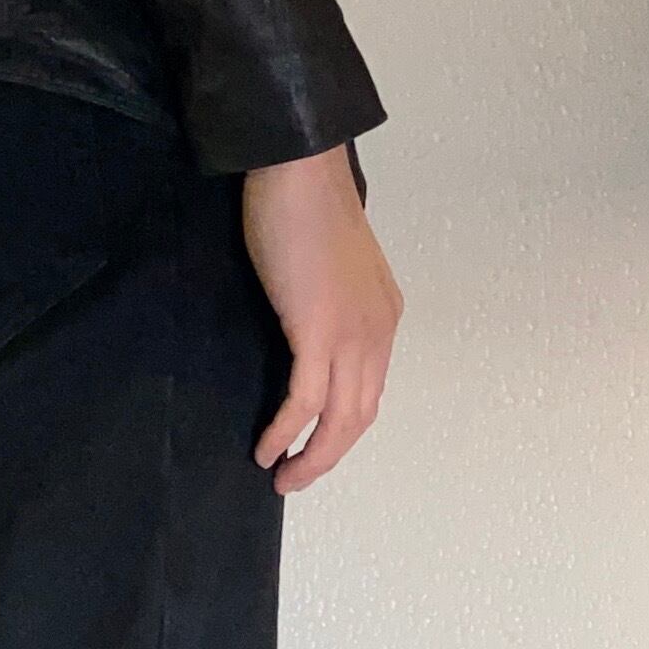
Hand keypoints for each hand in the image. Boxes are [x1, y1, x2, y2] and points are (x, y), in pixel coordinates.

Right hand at [243, 150, 403, 494]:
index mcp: (382, 318)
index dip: (339, 429)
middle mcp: (377, 333)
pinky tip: (266, 448)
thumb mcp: (325, 269)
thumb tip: (302, 332)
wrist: (299, 169)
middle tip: (294, 478)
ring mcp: (353, 335)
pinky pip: (305, 401)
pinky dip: (286, 430)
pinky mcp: (319, 333)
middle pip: (359, 417)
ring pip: (340, 420)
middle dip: (327, 456)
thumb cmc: (304, 207)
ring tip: (282, 476)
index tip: (310, 448)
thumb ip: (324, 306)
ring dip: (311, 457)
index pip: (367, 391)